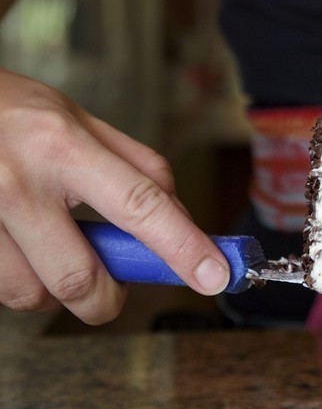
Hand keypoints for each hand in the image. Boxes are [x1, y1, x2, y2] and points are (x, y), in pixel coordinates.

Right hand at [0, 69, 231, 324]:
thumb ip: (131, 164)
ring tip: (50, 248)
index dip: (182, 246)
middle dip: (107, 298)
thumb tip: (178, 214)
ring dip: (53, 290)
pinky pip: (1, 290)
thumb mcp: (75, 118)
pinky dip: (20, 281)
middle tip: (113, 286)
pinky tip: (18, 246)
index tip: (214, 275)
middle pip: (80, 277)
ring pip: (33, 295)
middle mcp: (20, 183)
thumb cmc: (11, 111)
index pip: (139, 204)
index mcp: (62, 145)